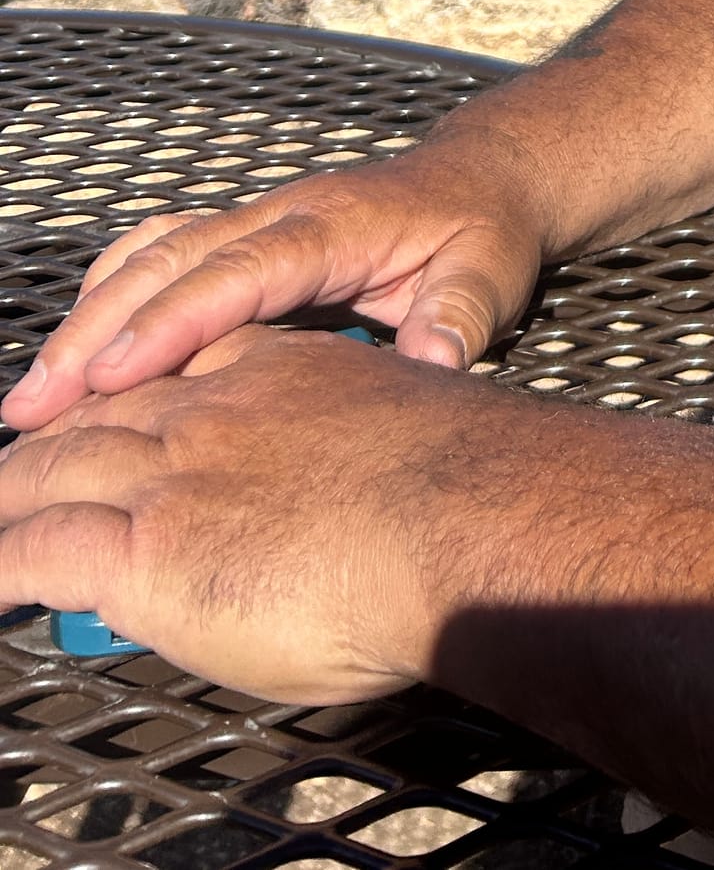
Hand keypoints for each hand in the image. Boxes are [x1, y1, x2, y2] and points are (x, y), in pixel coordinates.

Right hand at [0, 138, 549, 431]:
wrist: (487, 179)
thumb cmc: (486, 231)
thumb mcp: (492, 273)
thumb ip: (461, 315)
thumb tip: (435, 360)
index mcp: (334, 226)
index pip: (240, 273)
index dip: (173, 322)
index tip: (110, 376)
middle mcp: (282, 216)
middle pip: (172, 263)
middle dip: (97, 330)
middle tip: (34, 404)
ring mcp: (259, 221)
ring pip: (154, 257)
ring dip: (89, 318)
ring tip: (34, 393)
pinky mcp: (246, 239)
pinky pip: (164, 255)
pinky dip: (112, 294)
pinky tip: (75, 348)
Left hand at [0, 326, 557, 700]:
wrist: (468, 517)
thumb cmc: (470, 491)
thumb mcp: (409, 424)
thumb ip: (358, 433)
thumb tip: (365, 455)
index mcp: (286, 369)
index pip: (191, 349)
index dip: (140, 363)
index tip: (110, 385)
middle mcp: (220, 404)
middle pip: (106, 402)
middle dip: (52, 423)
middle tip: (18, 452)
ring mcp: (178, 468)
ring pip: (55, 463)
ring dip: (8, 486)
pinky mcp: (149, 544)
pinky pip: (38, 548)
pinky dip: (1, 561)